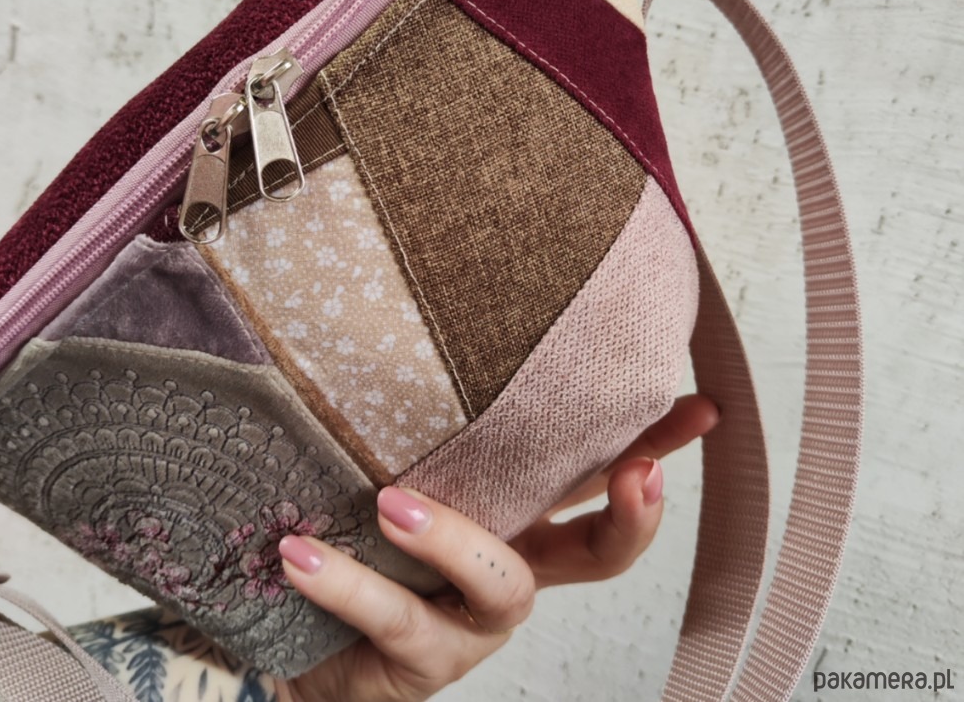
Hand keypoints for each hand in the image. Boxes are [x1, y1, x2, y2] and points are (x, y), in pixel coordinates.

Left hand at [278, 394, 718, 701]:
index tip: (702, 409)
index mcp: (520, 520)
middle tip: (638, 473)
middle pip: (600, 555)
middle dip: (632, 516)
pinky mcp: (420, 662)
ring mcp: (471, 623)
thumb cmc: (352, 533)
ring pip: (504, 585)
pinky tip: (303, 552)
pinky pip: (395, 617)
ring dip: (455, 539)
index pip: (597, 478)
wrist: (296, 639)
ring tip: (392, 505)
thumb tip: (425, 335)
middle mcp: (511, 568)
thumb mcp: (398, 466)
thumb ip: (426, 427)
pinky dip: (349, 582)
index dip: (655, 447)